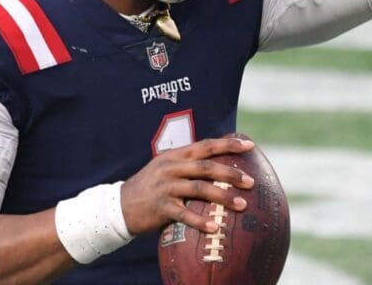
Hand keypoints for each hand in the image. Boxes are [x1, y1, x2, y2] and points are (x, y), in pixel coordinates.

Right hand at [120, 137, 255, 234]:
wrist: (120, 205)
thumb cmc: (151, 187)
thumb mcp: (166, 167)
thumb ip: (188, 164)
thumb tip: (220, 164)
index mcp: (176, 155)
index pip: (206, 145)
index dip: (228, 144)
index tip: (250, 145)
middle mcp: (171, 167)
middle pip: (206, 167)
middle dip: (231, 174)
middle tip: (251, 182)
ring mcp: (166, 187)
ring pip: (199, 188)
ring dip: (223, 196)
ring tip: (242, 205)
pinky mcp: (161, 207)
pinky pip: (184, 214)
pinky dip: (200, 221)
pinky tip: (214, 227)